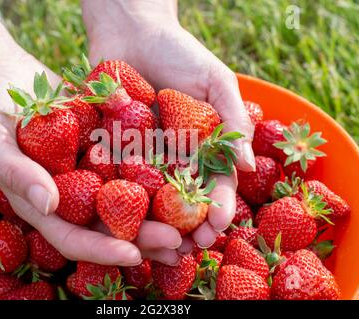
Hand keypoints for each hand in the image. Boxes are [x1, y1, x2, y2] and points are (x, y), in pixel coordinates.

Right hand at [0, 52, 181, 265]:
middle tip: (178, 242)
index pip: (74, 237)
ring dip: (160, 213)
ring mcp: (91, 172)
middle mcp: (72, 194)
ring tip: (193, 223)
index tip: (132, 255)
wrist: (5, 75)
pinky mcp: (106, 147)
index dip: (102, 250)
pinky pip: (134, 162)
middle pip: (110, 226)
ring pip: (129, 200)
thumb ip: (15, 173)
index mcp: (44, 204)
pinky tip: (185, 176)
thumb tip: (48, 204)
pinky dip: (158, 171)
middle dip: (144, 237)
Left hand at [83, 0, 255, 251]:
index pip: (214, 182)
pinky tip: (117, 220)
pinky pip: (113, 176)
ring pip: (148, 197)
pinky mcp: (111, 147)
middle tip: (188, 248)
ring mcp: (141, 155)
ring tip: (156, 246)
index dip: (218, 206)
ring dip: (153, 224)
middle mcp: (172, 156)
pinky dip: (116, 199)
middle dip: (186, 226)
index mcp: (201, 145)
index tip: (217, 225)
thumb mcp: (216, 80)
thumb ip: (233, 120)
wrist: (131, 30)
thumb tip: (247, 167)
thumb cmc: (180, 51)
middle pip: (181, 199)